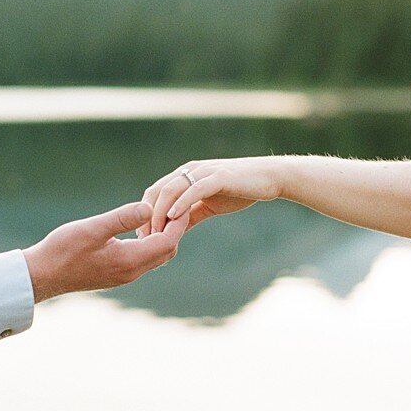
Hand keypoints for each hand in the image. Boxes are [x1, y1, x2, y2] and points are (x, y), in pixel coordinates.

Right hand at [22, 201, 187, 302]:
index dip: (178, 222)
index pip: (168, 242)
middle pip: (167, 251)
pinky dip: (149, 243)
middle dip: (174, 229)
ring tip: (157, 214)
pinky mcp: (116, 274)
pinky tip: (137, 228)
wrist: (42, 275)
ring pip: (156, 257)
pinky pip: (143, 259)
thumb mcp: (93, 229)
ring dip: (162, 237)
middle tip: (172, 206)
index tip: (181, 202)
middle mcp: (131, 271)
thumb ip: (122, 218)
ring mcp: (124, 275)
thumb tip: (148, 207)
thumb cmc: (63, 250)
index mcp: (129, 260)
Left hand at [139, 157, 285, 235]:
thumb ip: (190, 215)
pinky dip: (181, 202)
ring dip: (160, 212)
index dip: (145, 213)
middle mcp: (190, 171)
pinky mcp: (218, 177)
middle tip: (143, 239)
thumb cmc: (239, 190)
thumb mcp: (208, 205)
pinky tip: (173, 217)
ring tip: (155, 233)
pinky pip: (194, 189)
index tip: (141, 236)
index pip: (155, 192)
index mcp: (185, 176)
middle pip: (157, 190)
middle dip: (147, 215)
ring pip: (172, 189)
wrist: (269, 179)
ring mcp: (203, 172)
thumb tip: (172, 232)